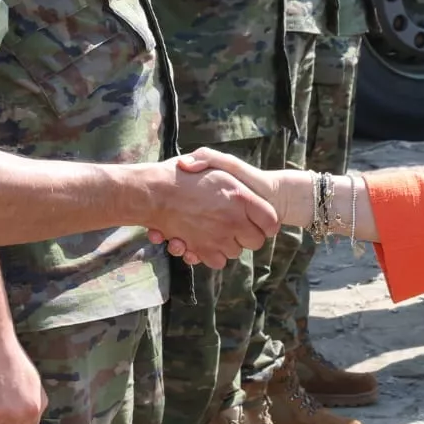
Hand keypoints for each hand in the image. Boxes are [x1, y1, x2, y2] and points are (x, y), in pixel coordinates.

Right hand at [142, 155, 278, 268]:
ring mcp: (218, 237)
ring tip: (215, 230)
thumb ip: (234, 175)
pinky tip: (203, 241)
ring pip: (235, 252)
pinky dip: (212, 255)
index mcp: (240, 196)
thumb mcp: (212, 162)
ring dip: (228, 245)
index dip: (267, 223)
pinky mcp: (202, 250)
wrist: (152, 191)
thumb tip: (244, 194)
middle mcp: (233, 219)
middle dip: (247, 236)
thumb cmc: (181, 174)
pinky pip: (217, 261)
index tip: (259, 221)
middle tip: (236, 226)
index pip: (271, 221)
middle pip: (256, 241)